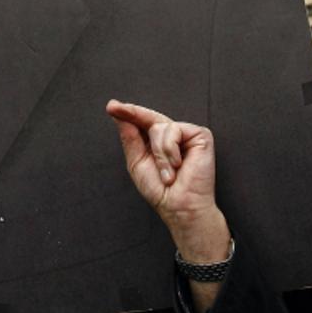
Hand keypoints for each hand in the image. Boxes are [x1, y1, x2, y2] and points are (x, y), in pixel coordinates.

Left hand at [106, 100, 227, 251]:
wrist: (180, 206)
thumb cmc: (161, 191)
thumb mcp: (137, 162)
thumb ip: (131, 138)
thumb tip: (121, 117)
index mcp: (157, 143)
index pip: (142, 123)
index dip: (127, 113)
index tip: (111, 106)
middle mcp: (172, 136)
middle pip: (148, 118)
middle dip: (132, 113)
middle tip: (114, 108)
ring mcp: (186, 134)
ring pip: (159, 126)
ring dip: (158, 154)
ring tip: (167, 174)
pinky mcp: (200, 135)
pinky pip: (174, 130)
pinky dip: (170, 150)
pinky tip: (178, 165)